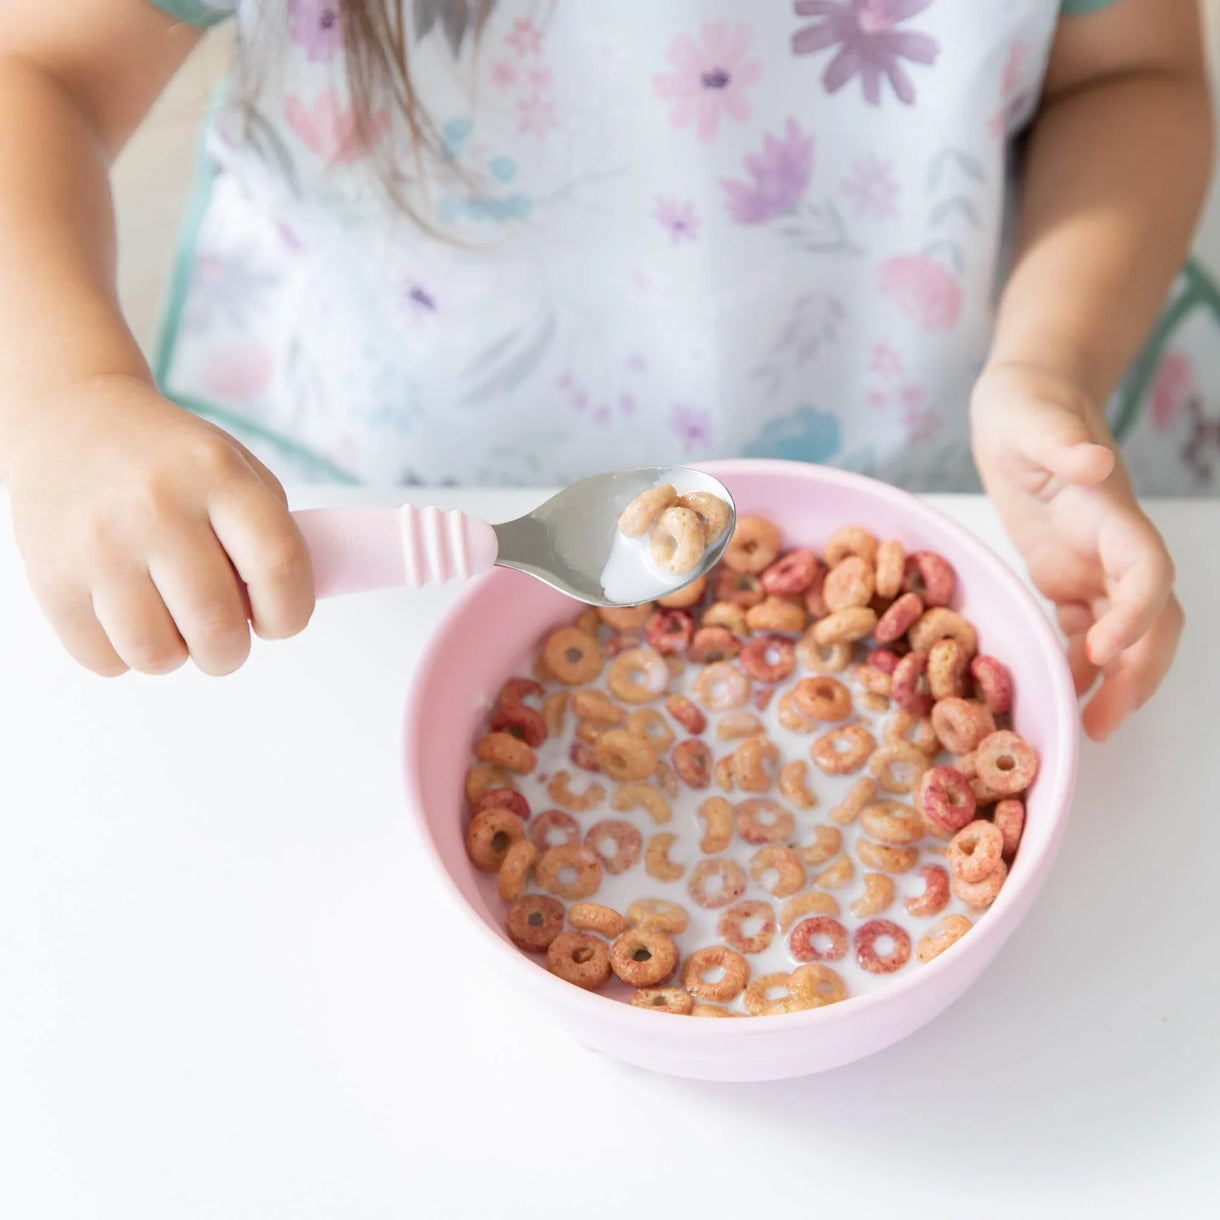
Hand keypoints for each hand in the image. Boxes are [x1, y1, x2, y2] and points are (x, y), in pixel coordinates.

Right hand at [4, 375, 313, 675]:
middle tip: (224, 639)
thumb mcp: (235, 468)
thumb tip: (280, 614)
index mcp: (216, 474)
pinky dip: (125, 657)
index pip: (279, 564)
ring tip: (174, 627)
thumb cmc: (169, 461)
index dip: (291, 613)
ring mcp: (100, 543)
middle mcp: (157, 507)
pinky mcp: (51, 577)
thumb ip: (272, 535)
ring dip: (178, 657)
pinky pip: (103, 658)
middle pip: (218, 626)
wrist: (68, 420)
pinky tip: (130, 618)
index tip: (280, 622)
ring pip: (158, 655)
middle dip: (231, 651)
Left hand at [971, 361, 1182, 741]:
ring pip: (1127, 631)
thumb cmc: (1026, 403)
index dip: (1136, 613)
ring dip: (1116, 679)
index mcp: (1109, 511)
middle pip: (1150, 616)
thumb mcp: (1031, 414)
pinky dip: (1080, 661)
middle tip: (1102, 721)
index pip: (1147, 570)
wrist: (1023, 402)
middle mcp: (1112, 543)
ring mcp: (1092, 561)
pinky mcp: (1066, 572)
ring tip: (1089, 725)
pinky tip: (1062, 690)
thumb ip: (1060, 440)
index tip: (1104, 649)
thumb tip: (1094, 458)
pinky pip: (1086, 627)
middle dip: (1138, 669)